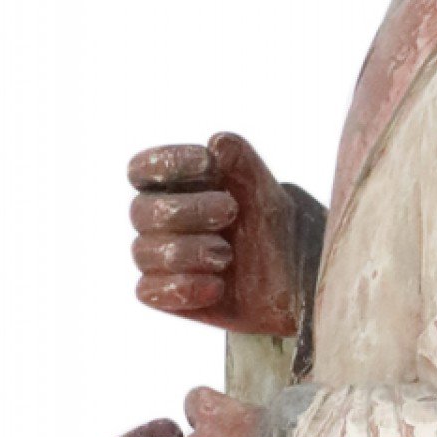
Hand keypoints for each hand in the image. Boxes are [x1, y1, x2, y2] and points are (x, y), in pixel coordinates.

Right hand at [127, 133, 301, 333]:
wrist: (295, 282)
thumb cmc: (274, 229)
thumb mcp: (266, 193)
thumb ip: (243, 163)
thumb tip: (217, 142)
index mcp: (177, 188)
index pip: (142, 169)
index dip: (165, 163)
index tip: (207, 164)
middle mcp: (162, 221)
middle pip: (141, 211)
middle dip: (187, 211)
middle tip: (230, 211)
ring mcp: (161, 259)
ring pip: (144, 252)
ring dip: (187, 251)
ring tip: (228, 255)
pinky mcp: (166, 295)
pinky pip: (148, 292)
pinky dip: (182, 287)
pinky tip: (217, 286)